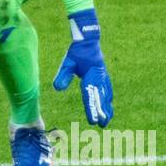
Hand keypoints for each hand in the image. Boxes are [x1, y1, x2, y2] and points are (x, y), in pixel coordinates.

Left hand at [52, 8, 113, 127]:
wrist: (88, 41)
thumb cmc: (77, 53)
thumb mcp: (67, 63)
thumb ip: (63, 76)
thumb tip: (57, 89)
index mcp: (91, 76)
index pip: (90, 96)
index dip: (92, 110)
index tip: (93, 121)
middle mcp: (99, 78)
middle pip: (100, 99)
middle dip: (101, 112)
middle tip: (101, 125)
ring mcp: (104, 77)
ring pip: (106, 96)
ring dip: (107, 108)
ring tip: (107, 120)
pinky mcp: (104, 76)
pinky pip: (108, 91)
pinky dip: (109, 100)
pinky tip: (109, 106)